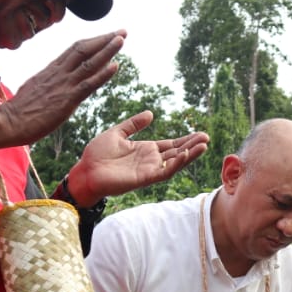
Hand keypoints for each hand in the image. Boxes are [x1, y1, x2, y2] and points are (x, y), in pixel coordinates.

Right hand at [0, 31, 126, 151]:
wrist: (8, 122)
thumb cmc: (19, 110)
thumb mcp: (34, 88)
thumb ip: (47, 82)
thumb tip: (52, 80)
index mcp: (51, 70)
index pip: (74, 50)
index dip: (93, 41)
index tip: (106, 35)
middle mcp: (58, 73)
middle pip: (84, 49)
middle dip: (104, 39)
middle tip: (122, 31)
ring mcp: (63, 85)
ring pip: (89, 62)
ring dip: (108, 50)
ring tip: (122, 39)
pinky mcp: (66, 100)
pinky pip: (88, 84)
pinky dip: (102, 73)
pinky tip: (115, 65)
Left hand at [66, 112, 209, 203]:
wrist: (85, 171)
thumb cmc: (96, 154)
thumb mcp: (117, 133)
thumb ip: (133, 124)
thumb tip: (150, 113)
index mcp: (145, 149)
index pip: (171, 145)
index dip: (185, 140)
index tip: (199, 133)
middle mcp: (150, 160)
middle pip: (177, 153)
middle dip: (192, 145)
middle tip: (207, 137)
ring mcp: (149, 169)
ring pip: (175, 162)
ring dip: (190, 154)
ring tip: (203, 145)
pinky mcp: (145, 178)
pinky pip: (164, 172)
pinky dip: (176, 164)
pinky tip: (186, 155)